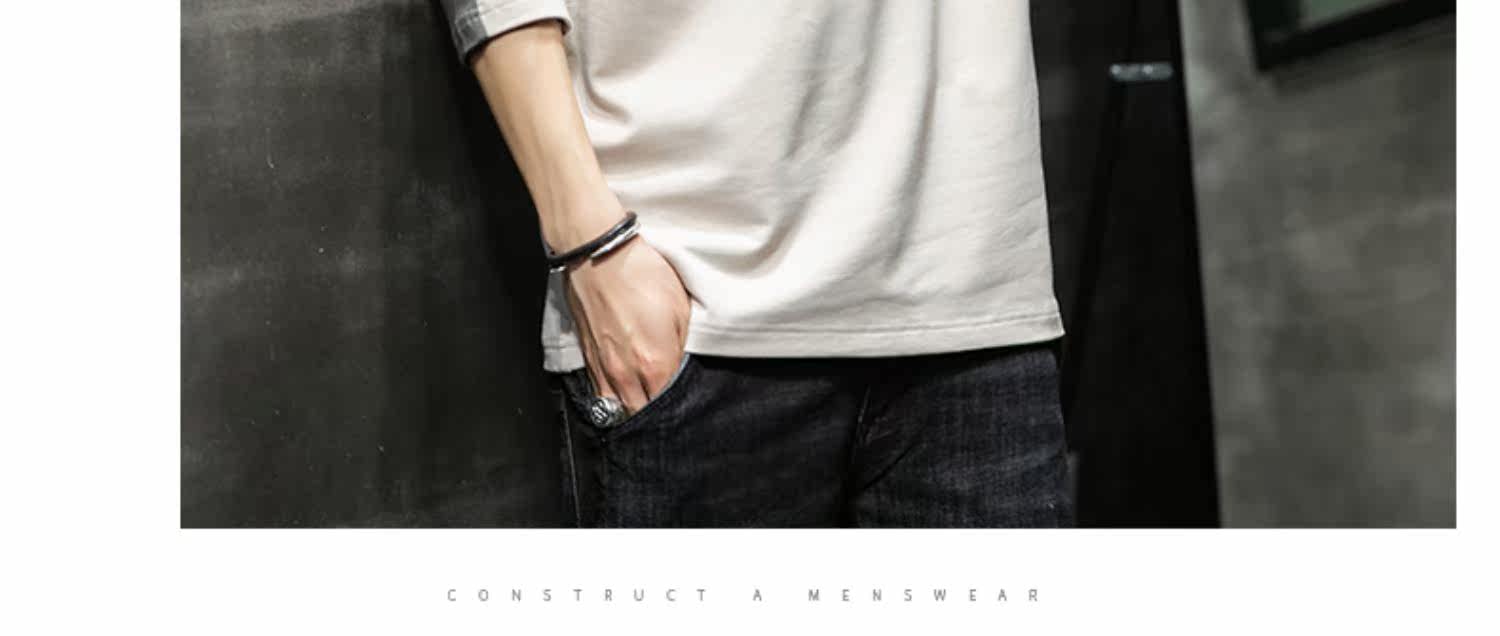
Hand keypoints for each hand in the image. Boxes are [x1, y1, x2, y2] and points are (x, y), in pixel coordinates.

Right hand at [563, 234, 690, 413]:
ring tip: (644, 404)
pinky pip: (599, 392)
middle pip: (642, 414)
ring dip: (632, 409)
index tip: (688, 407)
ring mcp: (603, 367)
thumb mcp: (681, 306)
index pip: (669, 405)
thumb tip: (682, 365)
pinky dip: (612, 397)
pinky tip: (623, 392)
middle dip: (655, 416)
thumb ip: (684, 346)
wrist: (598, 252)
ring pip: (618, 408)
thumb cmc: (640, 273)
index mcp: (655, 363)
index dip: (680, 409)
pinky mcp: (587, 357)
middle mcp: (626, 372)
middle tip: (667, 410)